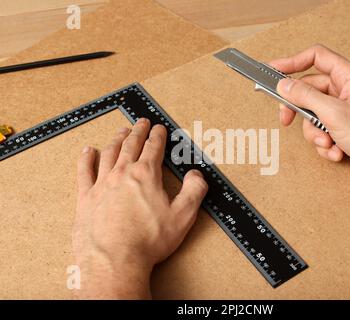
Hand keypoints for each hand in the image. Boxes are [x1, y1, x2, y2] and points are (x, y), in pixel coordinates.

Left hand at [73, 118, 207, 298]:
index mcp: (145, 175)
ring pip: (109, 154)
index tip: (159, 128)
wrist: (114, 261)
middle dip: (137, 131)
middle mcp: (122, 174)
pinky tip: (87, 151)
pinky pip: (84, 171)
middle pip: (130, 145)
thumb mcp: (182, 216)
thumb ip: (194, 191)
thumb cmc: (147, 240)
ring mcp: (101, 184)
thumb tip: (196, 175)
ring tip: (120, 131)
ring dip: (116, 140)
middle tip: (141, 122)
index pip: (154, 148)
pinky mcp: (86, 198)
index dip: (157, 135)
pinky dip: (86, 158)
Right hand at [270, 44, 349, 175]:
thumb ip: (306, 96)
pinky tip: (336, 150)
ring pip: (313, 114)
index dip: (293, 62)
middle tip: (286, 119)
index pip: (316, 57)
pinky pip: (322, 130)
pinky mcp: (343, 125)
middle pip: (309, 91)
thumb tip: (285, 85)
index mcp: (347, 76)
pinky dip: (325, 143)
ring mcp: (344, 108)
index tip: (274, 70)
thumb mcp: (334, 113)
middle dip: (300, 111)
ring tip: (327, 143)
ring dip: (315, 134)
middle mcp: (345, 89)